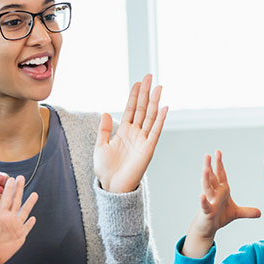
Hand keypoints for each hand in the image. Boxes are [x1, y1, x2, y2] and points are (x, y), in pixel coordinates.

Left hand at [93, 74, 168, 192]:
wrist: (112, 186)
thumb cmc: (106, 170)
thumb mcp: (100, 146)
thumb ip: (104, 130)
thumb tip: (106, 113)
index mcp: (123, 131)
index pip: (131, 109)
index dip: (134, 95)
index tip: (137, 82)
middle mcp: (135, 133)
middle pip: (142, 108)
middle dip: (145, 93)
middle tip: (149, 77)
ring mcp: (143, 140)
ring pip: (150, 116)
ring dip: (154, 101)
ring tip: (158, 87)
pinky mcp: (148, 148)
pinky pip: (155, 131)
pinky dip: (160, 119)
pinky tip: (163, 107)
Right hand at [182, 150, 260, 256]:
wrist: (209, 228)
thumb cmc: (219, 217)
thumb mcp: (236, 213)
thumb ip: (247, 211)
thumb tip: (260, 213)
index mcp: (221, 190)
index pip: (220, 175)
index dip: (219, 164)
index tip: (218, 152)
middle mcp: (214, 194)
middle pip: (211, 178)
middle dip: (209, 166)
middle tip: (207, 155)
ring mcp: (209, 201)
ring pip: (207, 188)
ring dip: (206, 179)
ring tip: (205, 169)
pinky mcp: (207, 212)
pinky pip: (205, 205)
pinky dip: (203, 201)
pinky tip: (201, 196)